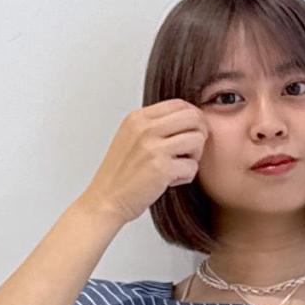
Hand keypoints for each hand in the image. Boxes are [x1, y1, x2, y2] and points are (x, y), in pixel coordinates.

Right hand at [78, 102, 208, 226]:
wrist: (105, 200)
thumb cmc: (120, 175)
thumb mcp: (130, 138)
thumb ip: (152, 126)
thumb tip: (184, 119)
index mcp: (138, 118)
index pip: (179, 104)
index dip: (193, 117)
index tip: (191, 132)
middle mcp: (145, 128)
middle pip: (193, 117)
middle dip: (200, 134)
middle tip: (192, 150)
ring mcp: (154, 148)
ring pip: (197, 139)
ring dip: (195, 156)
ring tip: (180, 167)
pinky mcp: (162, 169)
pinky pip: (193, 166)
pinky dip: (187, 176)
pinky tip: (172, 181)